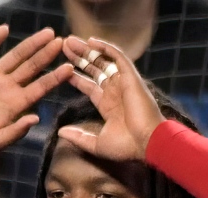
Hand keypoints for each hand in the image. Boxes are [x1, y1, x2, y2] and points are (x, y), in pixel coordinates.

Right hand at [0, 25, 72, 151]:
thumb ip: (16, 132)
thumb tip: (35, 119)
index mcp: (16, 103)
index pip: (40, 87)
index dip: (55, 78)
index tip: (70, 68)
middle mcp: (8, 86)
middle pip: (32, 67)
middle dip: (46, 54)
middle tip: (61, 41)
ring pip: (15, 56)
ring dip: (30, 44)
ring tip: (46, 33)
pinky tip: (4, 29)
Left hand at [58, 36, 165, 160]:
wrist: (147, 143)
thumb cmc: (126, 147)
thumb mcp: (96, 144)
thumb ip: (78, 137)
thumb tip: (60, 132)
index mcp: (108, 105)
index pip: (89, 85)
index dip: (76, 76)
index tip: (62, 68)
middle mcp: (115, 91)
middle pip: (94, 69)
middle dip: (79, 57)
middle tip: (64, 46)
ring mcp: (123, 83)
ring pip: (103, 60)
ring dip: (87, 50)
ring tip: (70, 40)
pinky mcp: (131, 77)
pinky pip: (118, 57)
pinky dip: (106, 48)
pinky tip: (91, 40)